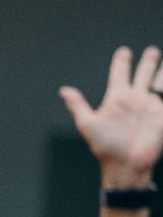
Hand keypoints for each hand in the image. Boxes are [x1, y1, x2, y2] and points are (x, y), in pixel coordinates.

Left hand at [60, 45, 162, 181]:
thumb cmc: (105, 148)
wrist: (126, 165)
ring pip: (157, 82)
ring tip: (162, 59)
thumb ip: (78, 105)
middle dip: (147, 63)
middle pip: (142, 74)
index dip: (121, 62)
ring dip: (160, 71)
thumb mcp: (88, 124)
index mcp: (117, 98)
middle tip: (151, 51)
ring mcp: (149, 106)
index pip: (119, 74)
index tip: (124, 51)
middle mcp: (134, 100)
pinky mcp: (161, 115)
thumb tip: (63, 90)